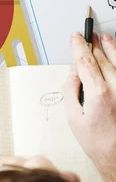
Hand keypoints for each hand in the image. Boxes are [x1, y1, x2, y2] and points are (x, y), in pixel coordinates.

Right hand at [64, 33, 115, 181]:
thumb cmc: (100, 144)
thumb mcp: (74, 118)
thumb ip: (71, 91)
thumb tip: (73, 74)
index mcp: (99, 93)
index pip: (85, 61)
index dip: (78, 46)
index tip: (76, 37)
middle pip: (102, 59)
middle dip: (93, 46)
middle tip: (87, 37)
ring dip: (111, 47)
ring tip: (106, 38)